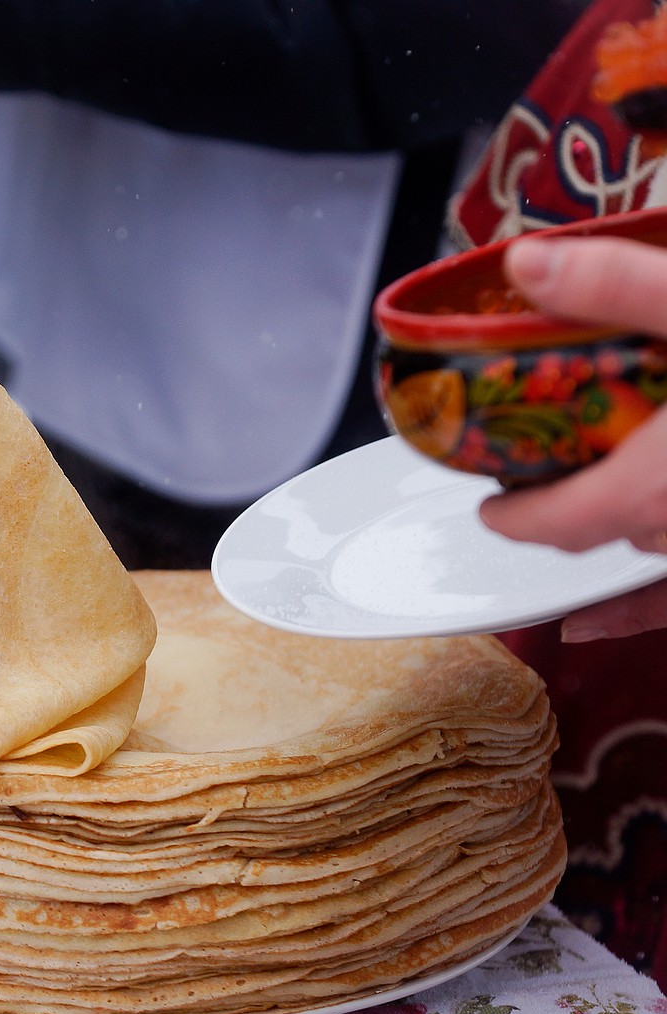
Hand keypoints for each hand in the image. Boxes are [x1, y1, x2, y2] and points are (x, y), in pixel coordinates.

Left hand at [478, 235, 666, 637]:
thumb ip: (619, 287)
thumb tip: (526, 266)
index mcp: (662, 486)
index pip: (555, 523)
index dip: (512, 518)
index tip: (491, 501)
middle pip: (610, 535)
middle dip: (569, 514)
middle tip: (544, 482)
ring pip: (664, 557)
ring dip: (628, 538)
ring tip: (599, 514)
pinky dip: (654, 606)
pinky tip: (614, 620)